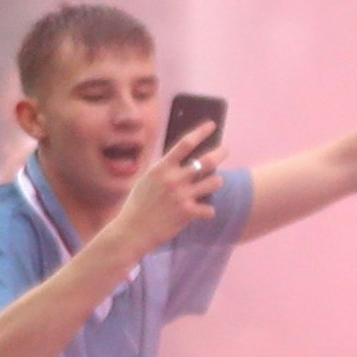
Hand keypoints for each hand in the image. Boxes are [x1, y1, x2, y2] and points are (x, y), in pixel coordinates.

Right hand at [109, 122, 227, 254]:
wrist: (132, 231)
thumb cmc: (137, 205)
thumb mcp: (146, 181)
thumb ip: (164, 170)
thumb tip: (181, 160)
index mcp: (161, 168)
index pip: (185, 144)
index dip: (201, 132)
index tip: (212, 125)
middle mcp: (173, 179)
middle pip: (207, 161)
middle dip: (220, 153)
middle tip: (225, 150)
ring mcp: (182, 195)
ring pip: (215, 182)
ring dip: (216, 182)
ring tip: (212, 183)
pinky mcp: (188, 212)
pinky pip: (210, 209)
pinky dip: (208, 211)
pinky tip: (202, 213)